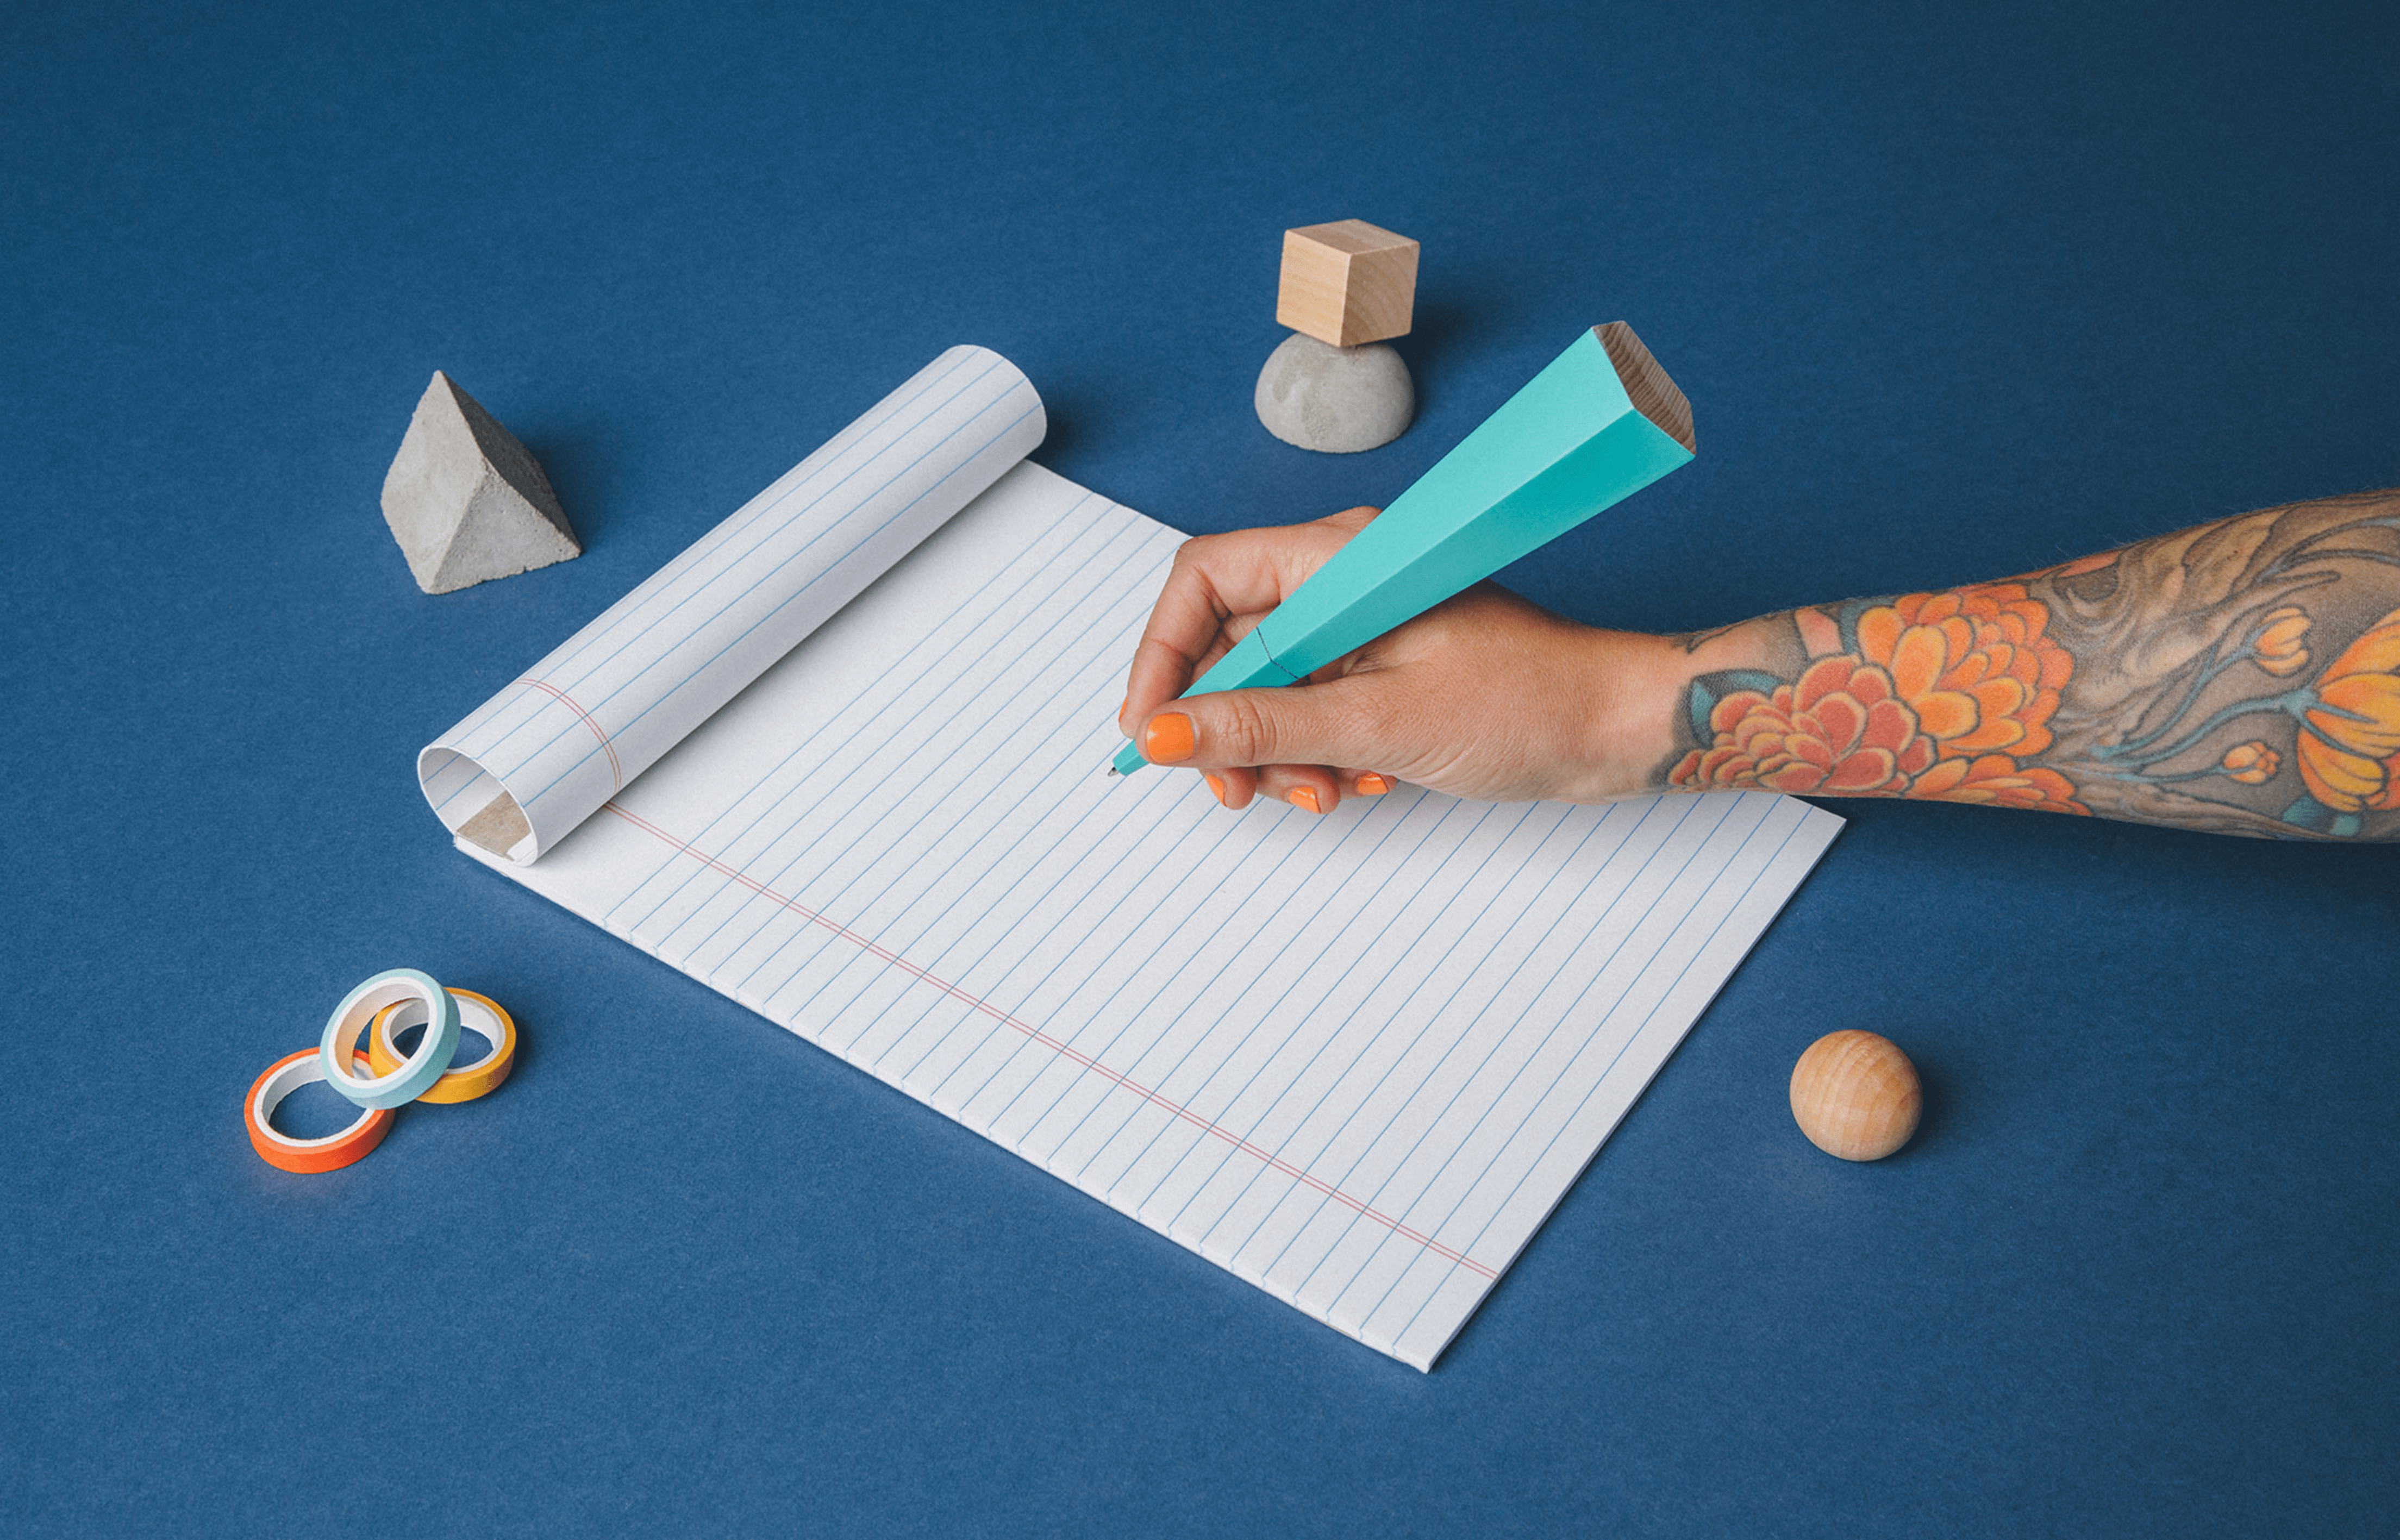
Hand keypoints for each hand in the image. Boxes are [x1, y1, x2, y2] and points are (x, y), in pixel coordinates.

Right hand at [1116, 508, 1685, 811]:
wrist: (1618, 728)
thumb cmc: (1531, 703)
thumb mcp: (1378, 725)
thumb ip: (1263, 728)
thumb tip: (1165, 734)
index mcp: (1340, 558)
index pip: (1204, 579)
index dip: (1162, 654)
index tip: (1149, 729)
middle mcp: (1343, 579)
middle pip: (1229, 641)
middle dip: (1223, 723)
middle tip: (1235, 790)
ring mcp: (1362, 624)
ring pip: (1265, 685)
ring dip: (1273, 752)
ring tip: (1318, 793)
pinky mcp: (1380, 665)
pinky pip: (1309, 706)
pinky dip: (1312, 753)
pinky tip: (1351, 782)